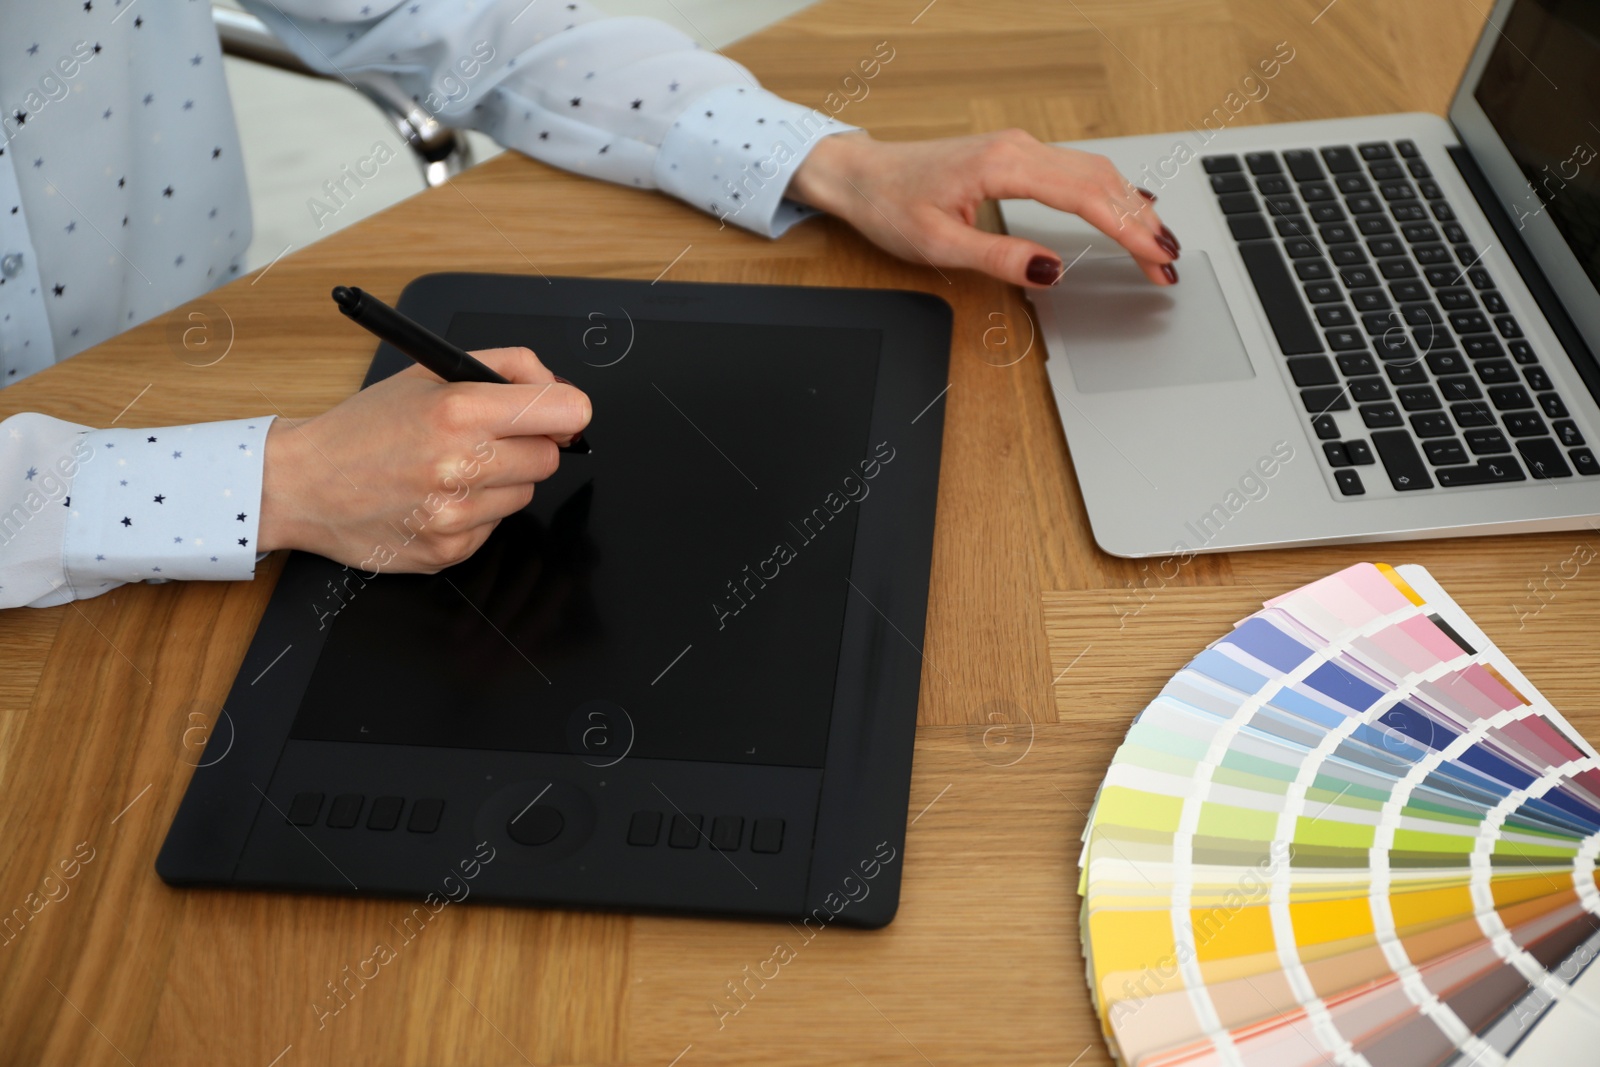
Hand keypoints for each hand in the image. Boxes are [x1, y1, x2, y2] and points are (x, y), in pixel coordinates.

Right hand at [258, 347, 590, 572]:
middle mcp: (459, 465)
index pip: (565, 411)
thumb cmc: (364, 427)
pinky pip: (495, 527)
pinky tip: (435, 498)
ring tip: (449, 469)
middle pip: (549, 458)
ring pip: (525, 494)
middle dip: (526, 445)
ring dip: (500, 481)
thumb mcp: (430, 372)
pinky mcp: (449, 550)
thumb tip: (560, 389)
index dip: (567, 411)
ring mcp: (455, 514)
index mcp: (457, 411)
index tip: (558, 414)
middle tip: (482, 439)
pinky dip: (475, 512)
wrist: (302, 484)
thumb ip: (506, 367)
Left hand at [788, 129, 1179, 287]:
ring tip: (1159, 245)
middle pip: (1102, 181)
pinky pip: (1077, 169)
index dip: (1129, 231)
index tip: (1157, 260)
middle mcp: (1019, 148)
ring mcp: (1019, 148)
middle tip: (1170, 265)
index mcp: (1005, 166)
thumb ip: (1000, 258)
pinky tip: (1129, 208)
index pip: (1087, 198)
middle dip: (1142, 224)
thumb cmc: (891, 204)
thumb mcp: (939, 244)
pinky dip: (1110, 192)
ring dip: (1132, 207)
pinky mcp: (1016, 156)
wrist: (862, 175)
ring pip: (1095, 172)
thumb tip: (1051, 270)